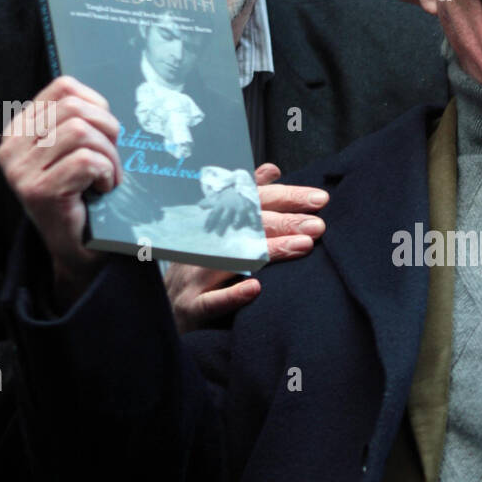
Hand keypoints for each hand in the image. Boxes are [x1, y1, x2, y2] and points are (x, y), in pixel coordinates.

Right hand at [0, 76, 120, 303]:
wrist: (79, 250)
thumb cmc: (83, 197)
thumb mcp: (73, 151)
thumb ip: (77, 122)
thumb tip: (100, 104)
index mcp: (19, 130)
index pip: (63, 87)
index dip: (97, 105)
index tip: (105, 134)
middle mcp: (12, 148)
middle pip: (75, 107)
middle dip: (107, 131)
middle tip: (112, 160)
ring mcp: (21, 170)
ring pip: (81, 132)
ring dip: (109, 155)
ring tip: (108, 177)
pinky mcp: (39, 191)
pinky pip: (86, 161)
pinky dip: (106, 173)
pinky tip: (103, 189)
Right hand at [165, 163, 327, 332]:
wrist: (161, 310)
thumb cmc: (198, 267)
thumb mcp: (219, 230)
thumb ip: (246, 199)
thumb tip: (272, 170)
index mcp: (213, 223)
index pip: (254, 202)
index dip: (287, 198)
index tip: (320, 199)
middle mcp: (203, 243)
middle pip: (246, 226)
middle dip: (284, 223)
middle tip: (317, 225)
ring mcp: (194, 275)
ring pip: (231, 259)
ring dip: (268, 252)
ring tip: (302, 247)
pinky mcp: (190, 307)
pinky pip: (211, 301)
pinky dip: (232, 294)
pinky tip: (256, 289)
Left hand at [202, 186, 260, 235]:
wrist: (240, 186)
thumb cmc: (227, 196)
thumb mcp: (217, 198)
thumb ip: (208, 202)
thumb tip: (198, 205)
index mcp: (221, 205)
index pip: (213, 214)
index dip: (209, 222)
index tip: (205, 230)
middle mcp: (230, 207)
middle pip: (225, 217)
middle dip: (221, 225)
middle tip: (218, 234)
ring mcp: (240, 208)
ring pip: (238, 215)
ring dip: (237, 221)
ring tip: (235, 226)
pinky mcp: (249, 208)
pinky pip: (252, 215)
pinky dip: (254, 221)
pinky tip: (254, 227)